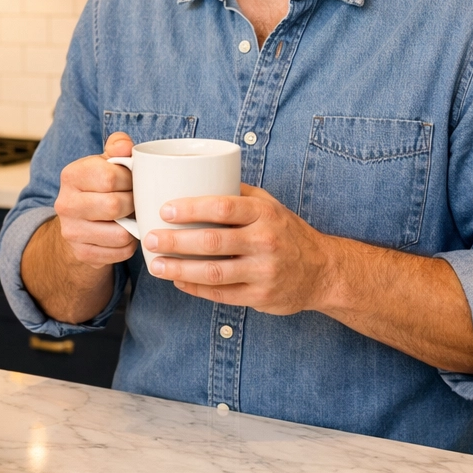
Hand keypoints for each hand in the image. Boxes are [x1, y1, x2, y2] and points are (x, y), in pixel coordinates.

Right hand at [53, 132, 137, 268]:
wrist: (78, 222)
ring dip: (134, 226)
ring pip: (120, 233)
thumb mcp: (105, 162)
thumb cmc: (99, 187)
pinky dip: (130, 244)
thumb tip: (126, 146)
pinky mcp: (82, 253)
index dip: (130, 180)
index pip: (109, 177)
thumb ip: (118, 146)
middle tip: (135, 201)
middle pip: (115, 206)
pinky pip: (120, 252)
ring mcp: (71, 231)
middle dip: (133, 203)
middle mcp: (65, 204)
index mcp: (71, 175)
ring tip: (131, 217)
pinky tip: (125, 233)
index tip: (132, 181)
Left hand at [143, 184, 332, 313]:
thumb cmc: (287, 232)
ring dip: (179, 269)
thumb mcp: (269, 204)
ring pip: (213, 273)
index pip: (223, 207)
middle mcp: (265, 241)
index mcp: (264, 214)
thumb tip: (196, 176)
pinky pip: (221, 295)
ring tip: (156, 265)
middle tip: (150, 238)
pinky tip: (177, 282)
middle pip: (212, 242)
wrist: (322, 271)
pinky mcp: (260, 297)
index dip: (191, 208)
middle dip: (175, 241)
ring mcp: (263, 272)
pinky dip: (195, 289)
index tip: (164, 209)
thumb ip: (238, 192)